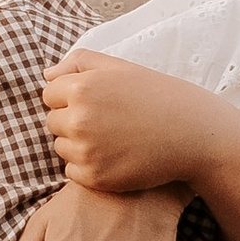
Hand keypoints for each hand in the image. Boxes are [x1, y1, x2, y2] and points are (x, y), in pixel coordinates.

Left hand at [39, 51, 223, 197]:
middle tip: (108, 121)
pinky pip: (71, 172)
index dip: (71, 97)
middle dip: (72, 120)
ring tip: (113, 139)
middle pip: (52, 122)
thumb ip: (80, 63)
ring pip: (61, 147)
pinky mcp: (95, 177)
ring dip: (78, 145)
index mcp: (82, 87)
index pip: (49, 94)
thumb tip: (47, 74)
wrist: (192, 135)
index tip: (98, 102)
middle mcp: (79, 119)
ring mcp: (86, 151)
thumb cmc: (157, 96)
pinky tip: (114, 157)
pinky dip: (87, 167)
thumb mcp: (120, 67)